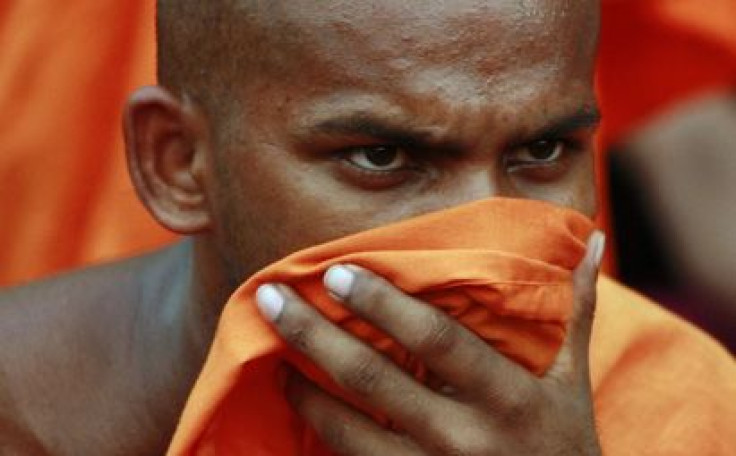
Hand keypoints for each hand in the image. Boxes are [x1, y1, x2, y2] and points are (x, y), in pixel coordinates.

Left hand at [255, 232, 604, 454]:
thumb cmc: (565, 445)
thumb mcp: (574, 382)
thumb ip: (578, 310)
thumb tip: (594, 240)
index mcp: (509, 399)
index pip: (437, 341)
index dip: (385, 305)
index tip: (337, 272)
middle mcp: (467, 441)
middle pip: (377, 383)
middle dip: (317, 337)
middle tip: (272, 297)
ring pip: (351, 434)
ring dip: (304, 390)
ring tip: (273, 350)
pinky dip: (320, 436)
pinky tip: (296, 405)